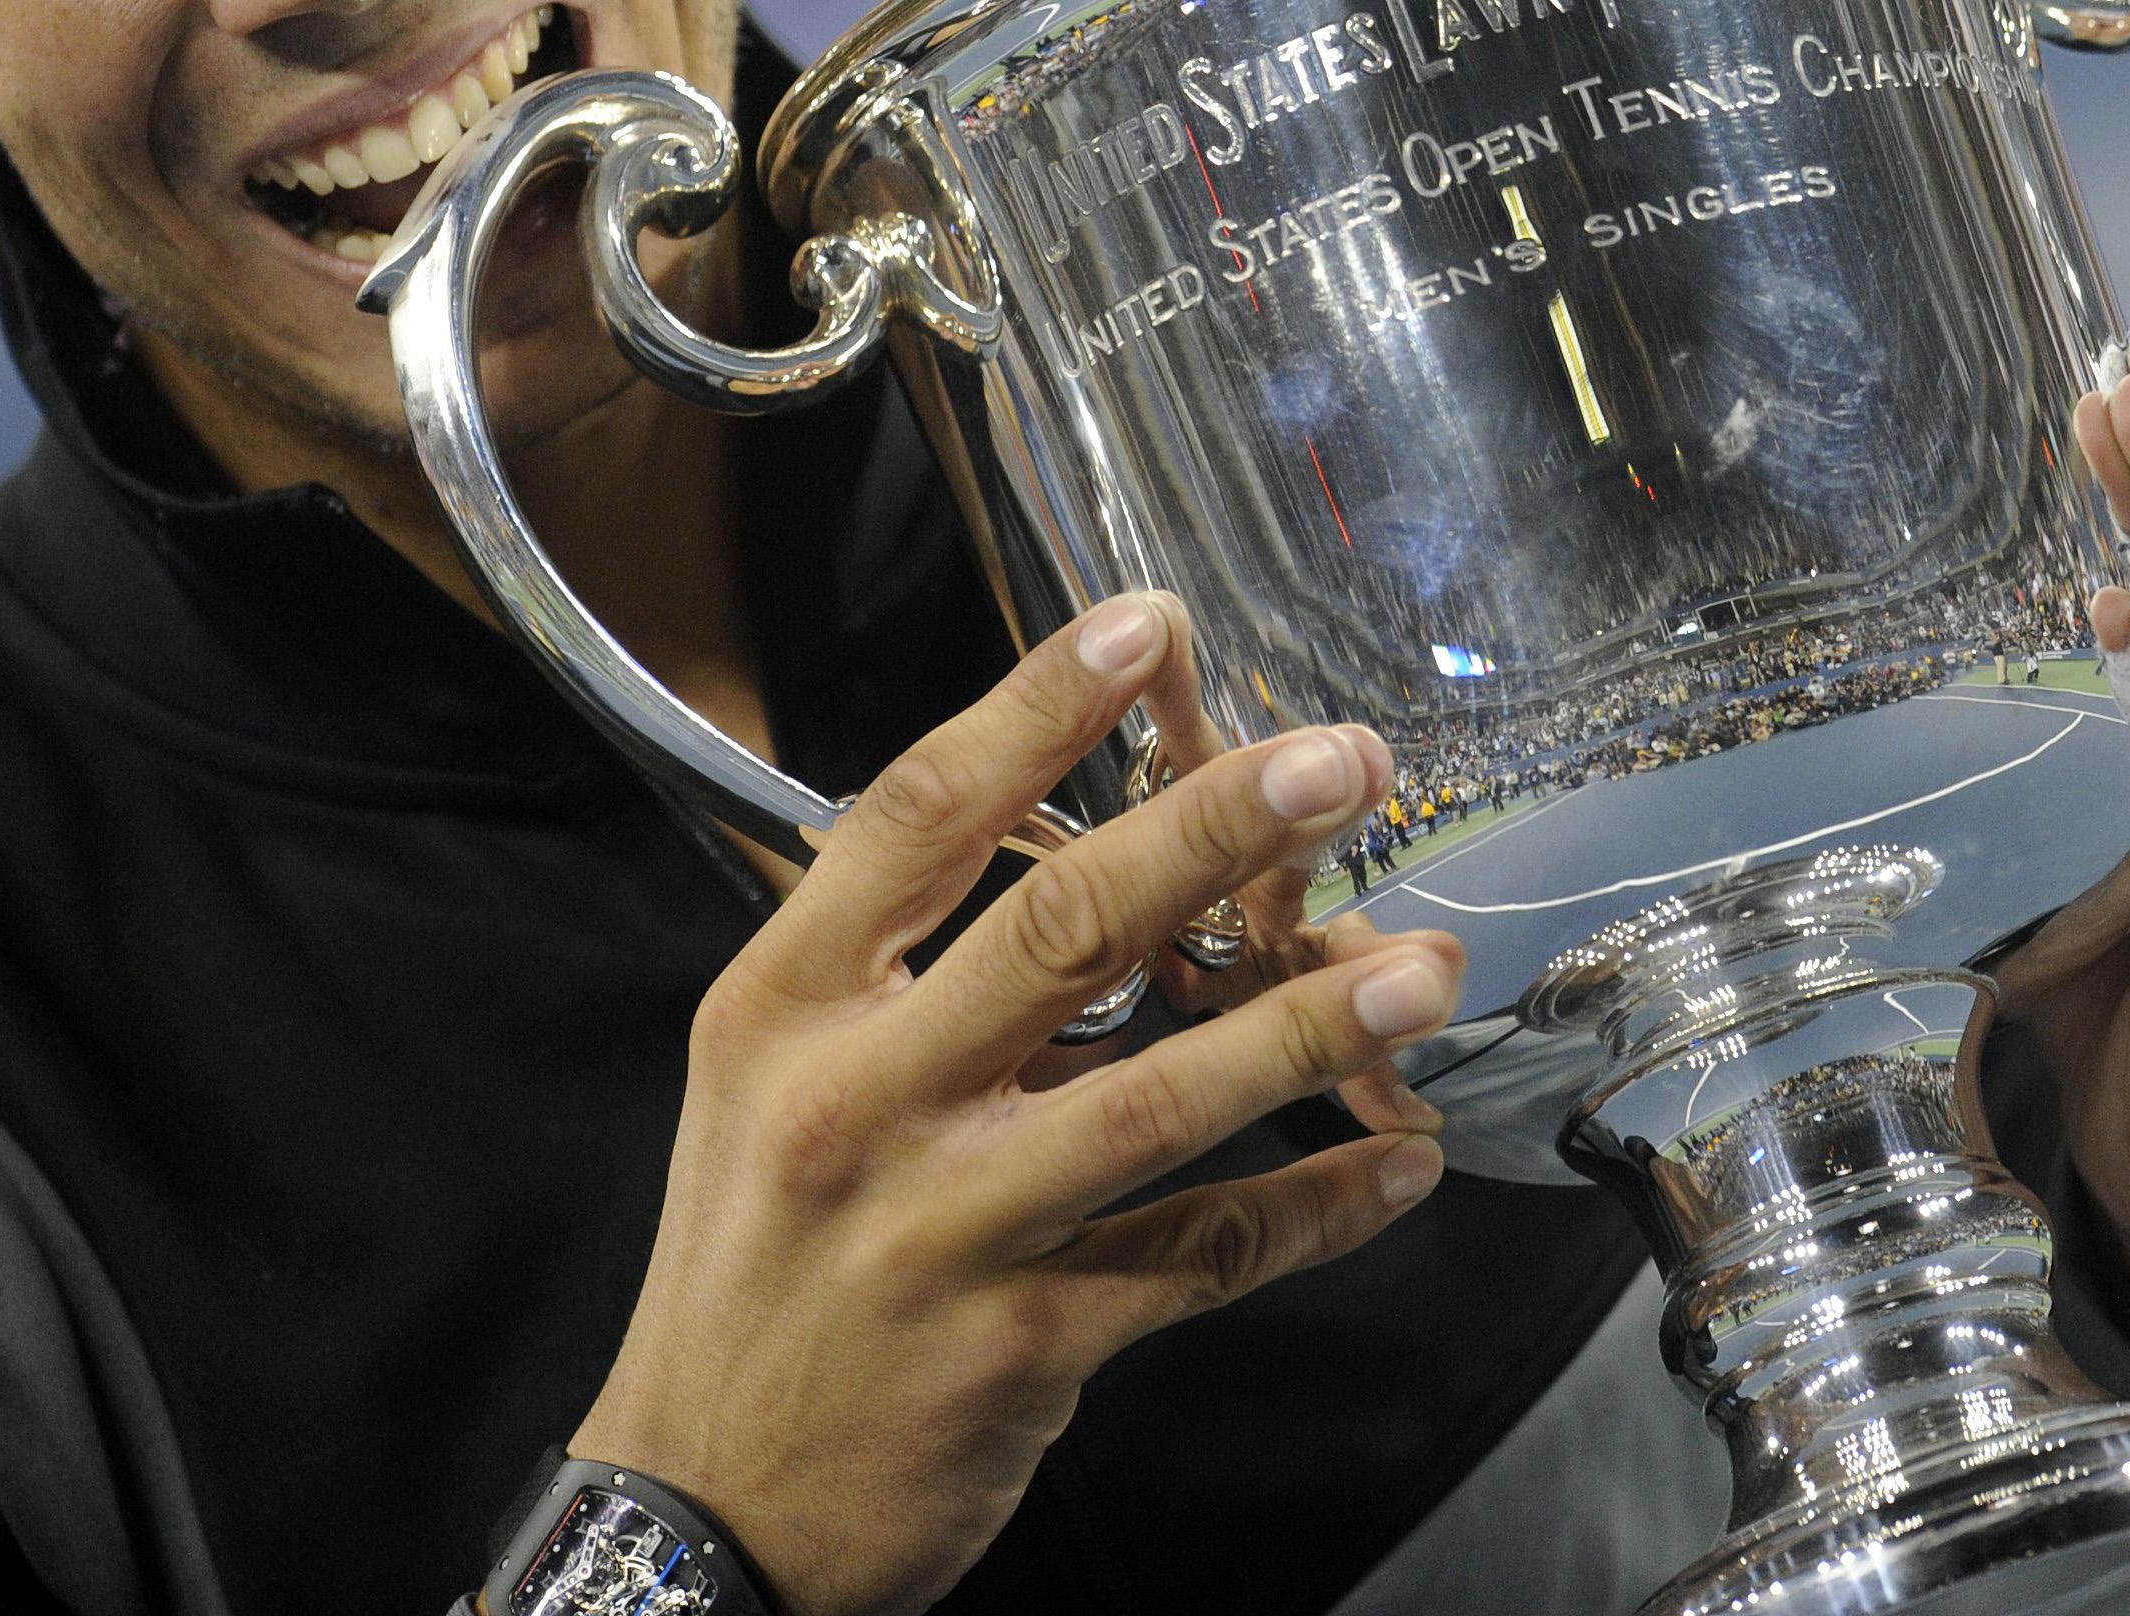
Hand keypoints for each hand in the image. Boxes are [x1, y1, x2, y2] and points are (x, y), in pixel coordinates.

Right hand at [570, 593, 1461, 1615]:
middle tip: (1338, 764)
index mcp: (787, 1009)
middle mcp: (857, 1103)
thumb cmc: (758, 1269)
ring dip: (1305, 1027)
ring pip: (1155, 1101)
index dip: (1037, 709)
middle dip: (1214, 834)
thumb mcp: (770, 1085)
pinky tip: (1397, 1163)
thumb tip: (1079, 853)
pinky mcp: (1024, 1346)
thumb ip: (894, 969)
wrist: (707, 1506)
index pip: (917, 819)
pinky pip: (1202, 1261)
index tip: (1143, 622)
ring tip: (1423, 969)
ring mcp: (943, 1230)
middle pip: (1056, 932)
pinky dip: (1314, 1209)